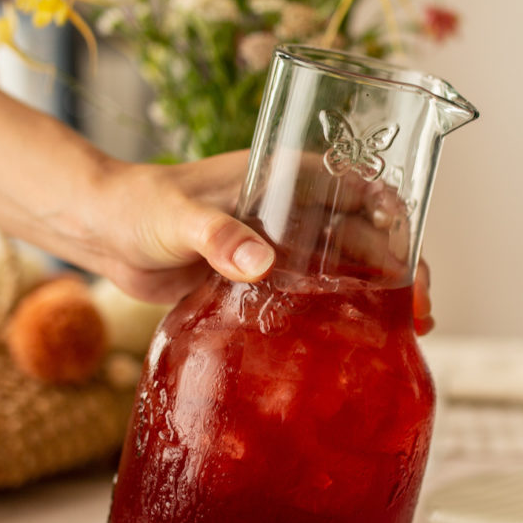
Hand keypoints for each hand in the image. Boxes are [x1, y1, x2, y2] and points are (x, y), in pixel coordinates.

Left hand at [85, 151, 433, 330]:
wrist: (101, 233)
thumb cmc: (137, 206)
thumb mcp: (178, 218)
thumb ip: (216, 236)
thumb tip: (260, 262)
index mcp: (286, 176)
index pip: (366, 190)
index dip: (401, 223)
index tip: (415, 263)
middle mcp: (293, 209)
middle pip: (368, 235)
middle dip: (403, 270)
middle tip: (421, 316)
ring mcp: (280, 245)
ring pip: (348, 267)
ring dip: (380, 296)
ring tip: (404, 336)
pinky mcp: (262, 280)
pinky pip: (314, 295)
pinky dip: (340, 314)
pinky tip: (355, 345)